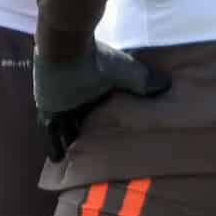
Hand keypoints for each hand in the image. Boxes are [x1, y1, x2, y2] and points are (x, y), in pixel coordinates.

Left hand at [33, 41, 169, 161]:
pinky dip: (53, 144)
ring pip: (66, 129)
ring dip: (70, 144)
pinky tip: (56, 161)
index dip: (107, 125)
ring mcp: (62, 104)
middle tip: (96, 159)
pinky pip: (50, 131)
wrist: (67, 49)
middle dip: (88, 138)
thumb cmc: (97, 58)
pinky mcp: (48, 109)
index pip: (103, 111)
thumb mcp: (125, 71)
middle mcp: (80, 99)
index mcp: (97, 89)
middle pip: (84, 123)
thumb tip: (167, 84)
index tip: (116, 139)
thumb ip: (143, 79)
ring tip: (77, 166)